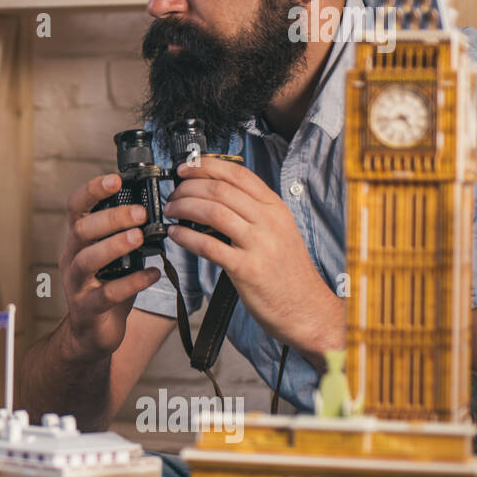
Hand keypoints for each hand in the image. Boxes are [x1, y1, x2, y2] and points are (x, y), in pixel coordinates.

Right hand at [59, 172, 162, 363]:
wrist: (90, 333)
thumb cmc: (106, 288)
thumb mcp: (111, 256)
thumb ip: (124, 234)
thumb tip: (154, 207)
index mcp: (78, 241)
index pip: (76, 208)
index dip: (92, 191)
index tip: (115, 179)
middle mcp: (73, 258)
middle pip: (81, 230)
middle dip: (111, 218)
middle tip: (140, 212)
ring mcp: (77, 284)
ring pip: (88, 260)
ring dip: (114, 245)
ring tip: (139, 237)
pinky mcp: (87, 309)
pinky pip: (107, 294)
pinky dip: (131, 283)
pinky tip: (152, 274)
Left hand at [163, 157, 342, 367]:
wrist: (306, 309)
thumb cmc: (287, 272)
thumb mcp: (279, 231)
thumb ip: (253, 211)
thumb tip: (214, 195)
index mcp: (275, 208)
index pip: (238, 174)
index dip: (207, 166)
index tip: (185, 168)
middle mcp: (269, 221)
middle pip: (220, 190)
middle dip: (188, 188)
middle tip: (173, 195)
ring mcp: (259, 245)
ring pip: (213, 212)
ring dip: (184, 208)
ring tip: (170, 211)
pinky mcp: (246, 269)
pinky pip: (209, 246)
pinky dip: (186, 237)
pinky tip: (175, 234)